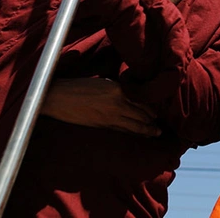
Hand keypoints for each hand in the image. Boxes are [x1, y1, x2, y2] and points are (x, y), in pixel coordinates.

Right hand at [40, 78, 160, 136]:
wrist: (59, 97)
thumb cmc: (79, 87)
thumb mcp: (104, 83)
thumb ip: (119, 90)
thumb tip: (131, 97)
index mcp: (118, 90)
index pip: (141, 101)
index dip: (151, 109)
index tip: (157, 114)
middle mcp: (117, 103)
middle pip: (141, 115)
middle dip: (152, 123)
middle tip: (160, 129)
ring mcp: (110, 115)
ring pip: (133, 125)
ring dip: (146, 130)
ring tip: (155, 134)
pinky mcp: (102, 125)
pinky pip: (121, 130)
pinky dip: (131, 133)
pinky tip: (137, 136)